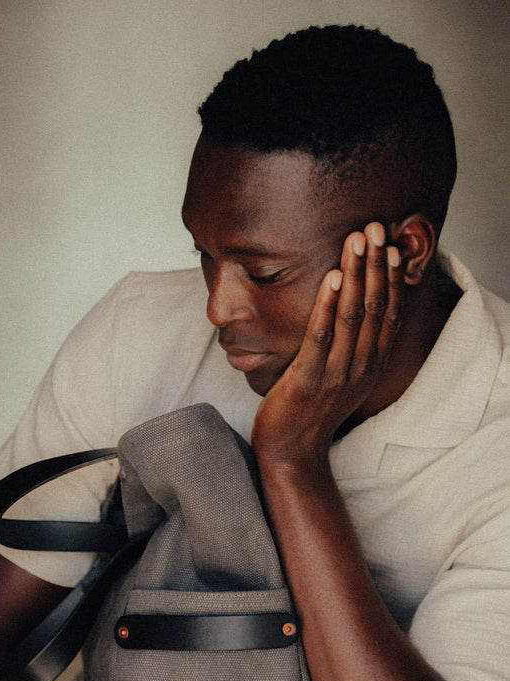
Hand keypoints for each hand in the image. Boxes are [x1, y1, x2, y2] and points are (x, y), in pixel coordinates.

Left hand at [251, 223, 402, 463]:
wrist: (291, 450)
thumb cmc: (311, 408)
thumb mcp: (341, 375)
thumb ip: (352, 346)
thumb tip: (354, 309)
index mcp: (371, 363)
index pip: (390, 313)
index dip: (392, 278)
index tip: (392, 244)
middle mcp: (361, 366)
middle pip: (376, 307)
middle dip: (376, 264)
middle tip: (376, 227)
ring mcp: (338, 373)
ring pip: (354, 316)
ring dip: (356, 274)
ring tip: (356, 240)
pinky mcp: (311, 378)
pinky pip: (322, 336)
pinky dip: (329, 305)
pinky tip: (332, 278)